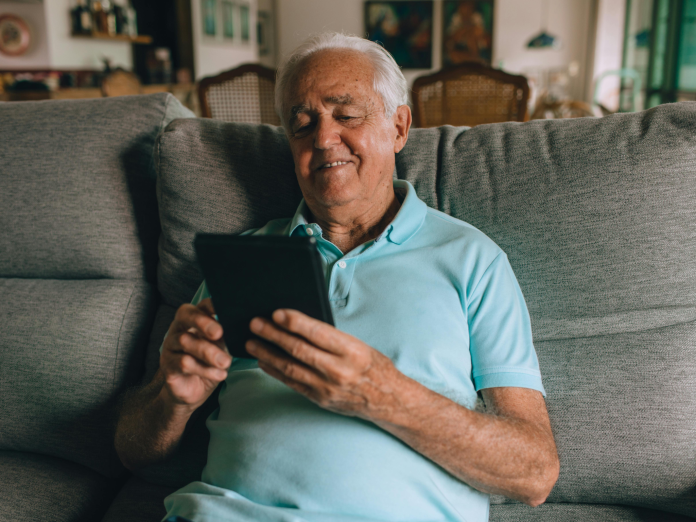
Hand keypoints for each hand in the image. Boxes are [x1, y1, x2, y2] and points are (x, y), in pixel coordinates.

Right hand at [160, 298, 231, 412]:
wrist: (193, 390)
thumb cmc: (208, 363)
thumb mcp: (220, 348)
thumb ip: (226, 336)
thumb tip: (240, 326)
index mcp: (194, 320)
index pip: (200, 306)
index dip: (210, 304)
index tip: (223, 307)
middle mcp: (179, 328)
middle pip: (185, 315)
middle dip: (203, 322)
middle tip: (219, 333)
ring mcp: (171, 346)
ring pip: (185, 341)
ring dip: (208, 352)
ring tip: (225, 362)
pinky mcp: (168, 365)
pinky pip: (183, 363)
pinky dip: (204, 369)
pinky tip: (219, 374)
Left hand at [246, 309, 402, 420]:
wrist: (387, 400)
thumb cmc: (372, 366)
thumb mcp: (359, 345)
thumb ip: (331, 337)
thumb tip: (298, 324)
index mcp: (352, 351)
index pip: (318, 333)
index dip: (295, 322)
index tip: (276, 313)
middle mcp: (338, 370)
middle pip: (299, 350)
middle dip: (273, 335)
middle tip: (255, 324)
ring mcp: (327, 387)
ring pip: (290, 367)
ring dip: (268, 353)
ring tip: (252, 342)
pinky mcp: (319, 398)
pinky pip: (292, 383)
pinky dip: (275, 371)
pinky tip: (263, 361)